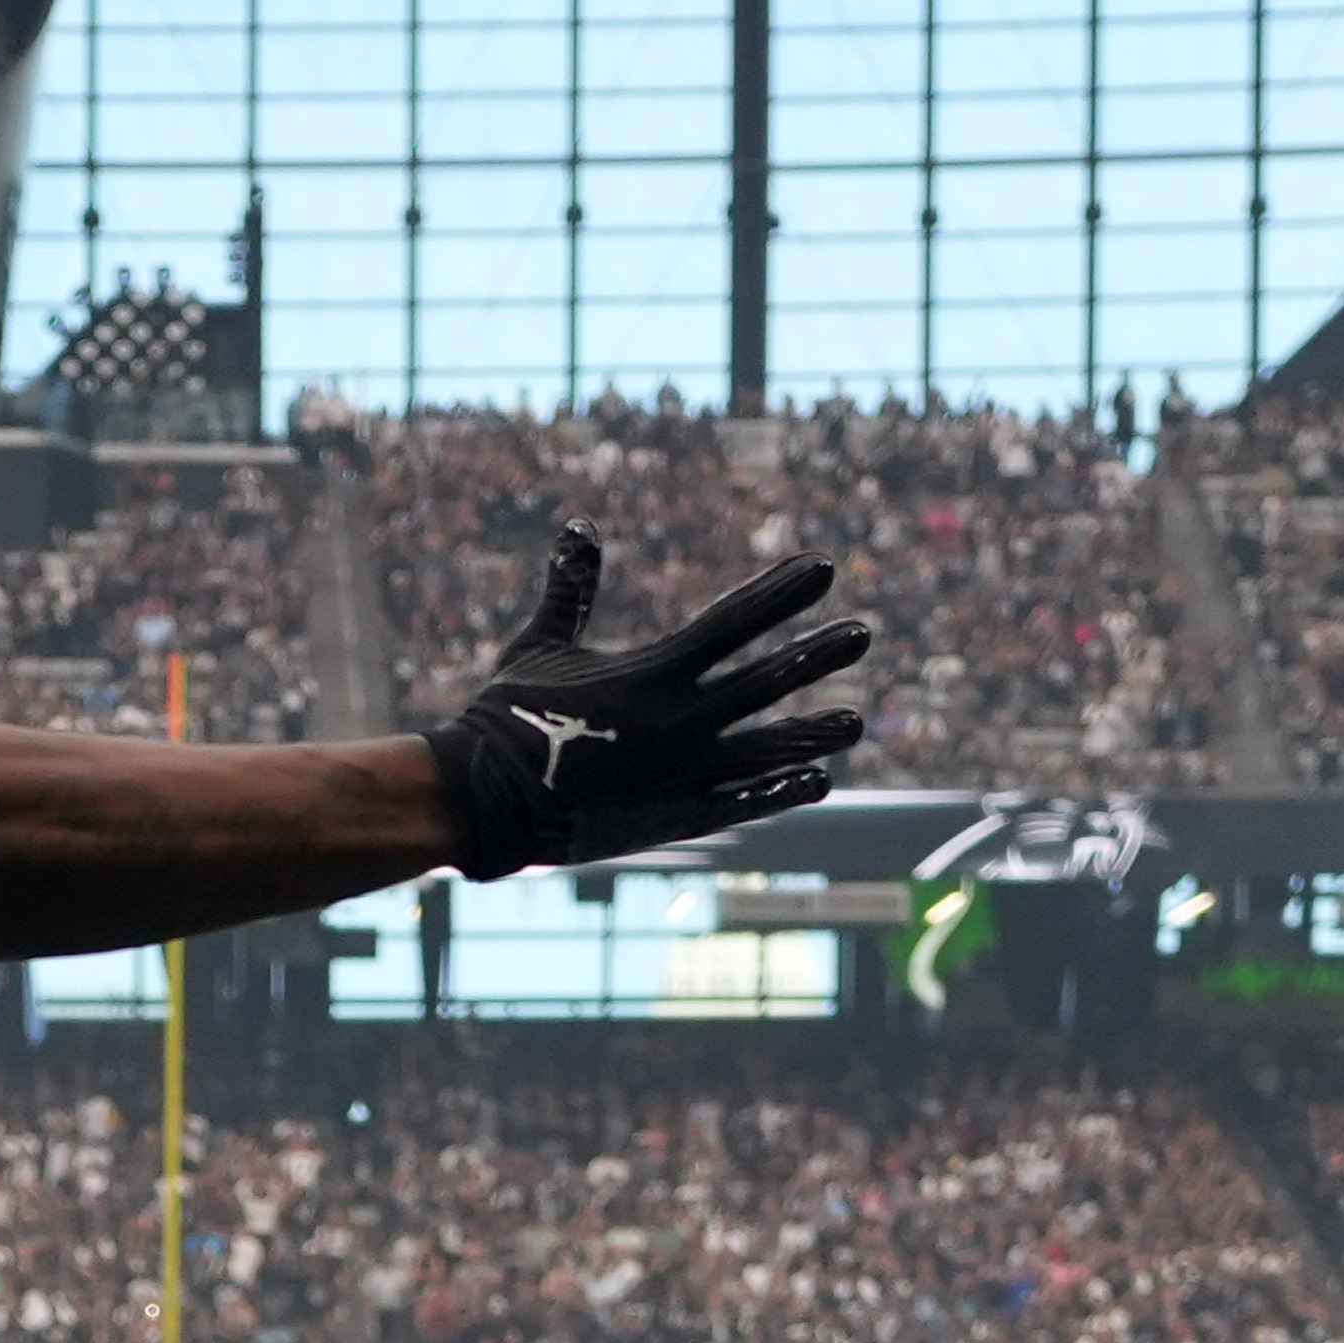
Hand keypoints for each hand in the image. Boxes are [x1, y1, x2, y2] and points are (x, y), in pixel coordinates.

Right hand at [416, 529, 882, 875]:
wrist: (482, 802)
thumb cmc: (507, 718)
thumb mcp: (537, 645)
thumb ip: (570, 590)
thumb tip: (579, 525)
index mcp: (651, 673)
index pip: (735, 621)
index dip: (783, 591)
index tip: (824, 566)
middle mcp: (679, 722)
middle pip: (768, 681)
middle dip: (818, 655)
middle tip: (862, 635)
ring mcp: (684, 773)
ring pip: (769, 749)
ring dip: (814, 732)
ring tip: (854, 721)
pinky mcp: (675, 818)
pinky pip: (742, 803)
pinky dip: (781, 791)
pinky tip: (816, 780)